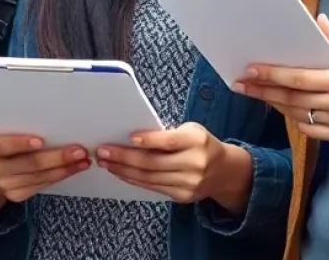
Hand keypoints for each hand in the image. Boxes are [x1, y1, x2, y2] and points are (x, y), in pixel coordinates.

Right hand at [0, 128, 88, 211]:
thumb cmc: (0, 140)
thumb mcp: (0, 131)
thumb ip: (16, 128)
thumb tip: (48, 118)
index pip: (3, 145)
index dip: (21, 143)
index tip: (41, 140)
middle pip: (28, 164)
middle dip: (56, 157)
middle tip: (78, 151)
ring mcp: (5, 185)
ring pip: (39, 177)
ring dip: (64, 169)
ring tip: (83, 161)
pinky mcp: (16, 196)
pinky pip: (41, 186)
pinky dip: (59, 177)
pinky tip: (73, 169)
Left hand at [95, 123, 252, 213]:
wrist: (226, 171)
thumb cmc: (200, 143)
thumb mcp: (190, 130)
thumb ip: (167, 134)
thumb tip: (133, 136)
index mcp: (196, 141)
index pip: (169, 142)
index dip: (148, 140)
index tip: (129, 137)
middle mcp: (194, 164)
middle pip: (153, 163)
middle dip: (124, 157)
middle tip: (102, 151)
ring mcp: (188, 184)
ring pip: (150, 178)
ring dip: (123, 170)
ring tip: (105, 162)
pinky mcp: (182, 196)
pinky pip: (153, 187)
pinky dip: (134, 180)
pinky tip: (120, 172)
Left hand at [235, 14, 328, 142]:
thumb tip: (318, 19)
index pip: (298, 78)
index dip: (271, 75)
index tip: (249, 70)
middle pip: (292, 98)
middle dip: (262, 91)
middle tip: (239, 85)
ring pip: (300, 115)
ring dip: (275, 105)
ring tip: (257, 95)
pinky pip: (315, 131)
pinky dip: (298, 121)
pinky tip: (286, 110)